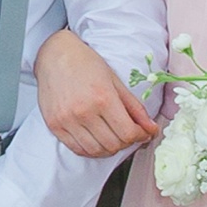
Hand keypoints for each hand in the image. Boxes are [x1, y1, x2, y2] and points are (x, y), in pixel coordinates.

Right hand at [34, 29, 158, 157]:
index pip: (128, 133)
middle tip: (128, 133)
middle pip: (113, 145)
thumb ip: (135, 107)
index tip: (143, 133)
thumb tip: (151, 129)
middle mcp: (83, 112)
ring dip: (109, 148)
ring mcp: (66, 121)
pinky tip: (96, 139)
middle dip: (126, 142)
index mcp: (102, 98)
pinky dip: (91, 150)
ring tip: (113, 137)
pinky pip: (77, 149)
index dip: (140, 136)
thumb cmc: (86, 64)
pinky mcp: (54, 126)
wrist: (55, 55)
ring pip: (96, 151)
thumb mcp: (115, 81)